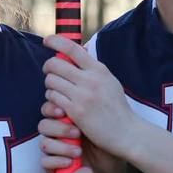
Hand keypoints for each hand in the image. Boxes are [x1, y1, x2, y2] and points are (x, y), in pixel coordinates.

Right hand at [38, 102, 127, 172]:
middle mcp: (58, 134)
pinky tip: (71, 162)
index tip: (64, 111)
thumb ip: (88, 111)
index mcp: (67, 120)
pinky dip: (57, 161)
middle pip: (44, 124)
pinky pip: (45, 161)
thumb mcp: (102, 128)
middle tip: (76, 132)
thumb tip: (79, 93)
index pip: (50, 108)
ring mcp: (54, 151)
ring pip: (43, 143)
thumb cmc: (108, 149)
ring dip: (60, 146)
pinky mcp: (52, 167)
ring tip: (78, 151)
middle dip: (59, 127)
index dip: (52, 108)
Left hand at [42, 35, 136, 155]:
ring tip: (57, 92)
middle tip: (50, 73)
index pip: (73, 48)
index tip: (47, 40)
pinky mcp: (75, 111)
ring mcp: (82, 95)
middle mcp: (90, 80)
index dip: (56, 41)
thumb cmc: (116, 108)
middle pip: (55, 64)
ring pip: (51, 81)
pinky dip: (52, 100)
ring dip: (50, 87)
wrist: (125, 132)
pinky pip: (53, 98)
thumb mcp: (110, 82)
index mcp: (99, 70)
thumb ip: (94, 70)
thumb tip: (78, 51)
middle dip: (48, 68)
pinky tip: (59, 105)